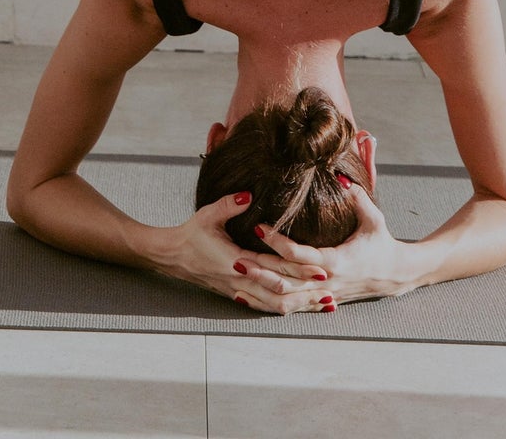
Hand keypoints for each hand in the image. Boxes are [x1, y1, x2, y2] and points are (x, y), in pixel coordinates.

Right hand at [147, 191, 338, 313]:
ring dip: (299, 306)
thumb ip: (230, 204)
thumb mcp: (208, 214)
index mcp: (236, 262)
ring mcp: (239, 292)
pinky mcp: (237, 295)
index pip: (275, 269)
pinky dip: (284, 309)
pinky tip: (298, 309)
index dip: (299, 271)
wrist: (173, 256)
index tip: (322, 270)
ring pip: (274, 306)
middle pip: (280, 294)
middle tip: (332, 294)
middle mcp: (240, 282)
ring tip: (322, 306)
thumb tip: (249, 195)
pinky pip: (264, 307)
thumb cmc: (192, 233)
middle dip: (307, 294)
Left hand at [253, 179, 416, 305]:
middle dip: (261, 268)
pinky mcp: (321, 300)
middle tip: (236, 255)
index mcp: (337, 262)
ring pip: (286, 297)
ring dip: (262, 288)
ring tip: (239, 276)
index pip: (300, 255)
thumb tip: (341, 177)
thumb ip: (358, 197)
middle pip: (286, 279)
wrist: (394, 275)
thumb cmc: (382, 243)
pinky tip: (253, 297)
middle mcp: (327, 282)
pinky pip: (293, 305)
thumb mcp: (374, 218)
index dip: (278, 242)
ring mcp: (323, 294)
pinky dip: (271, 302)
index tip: (259, 226)